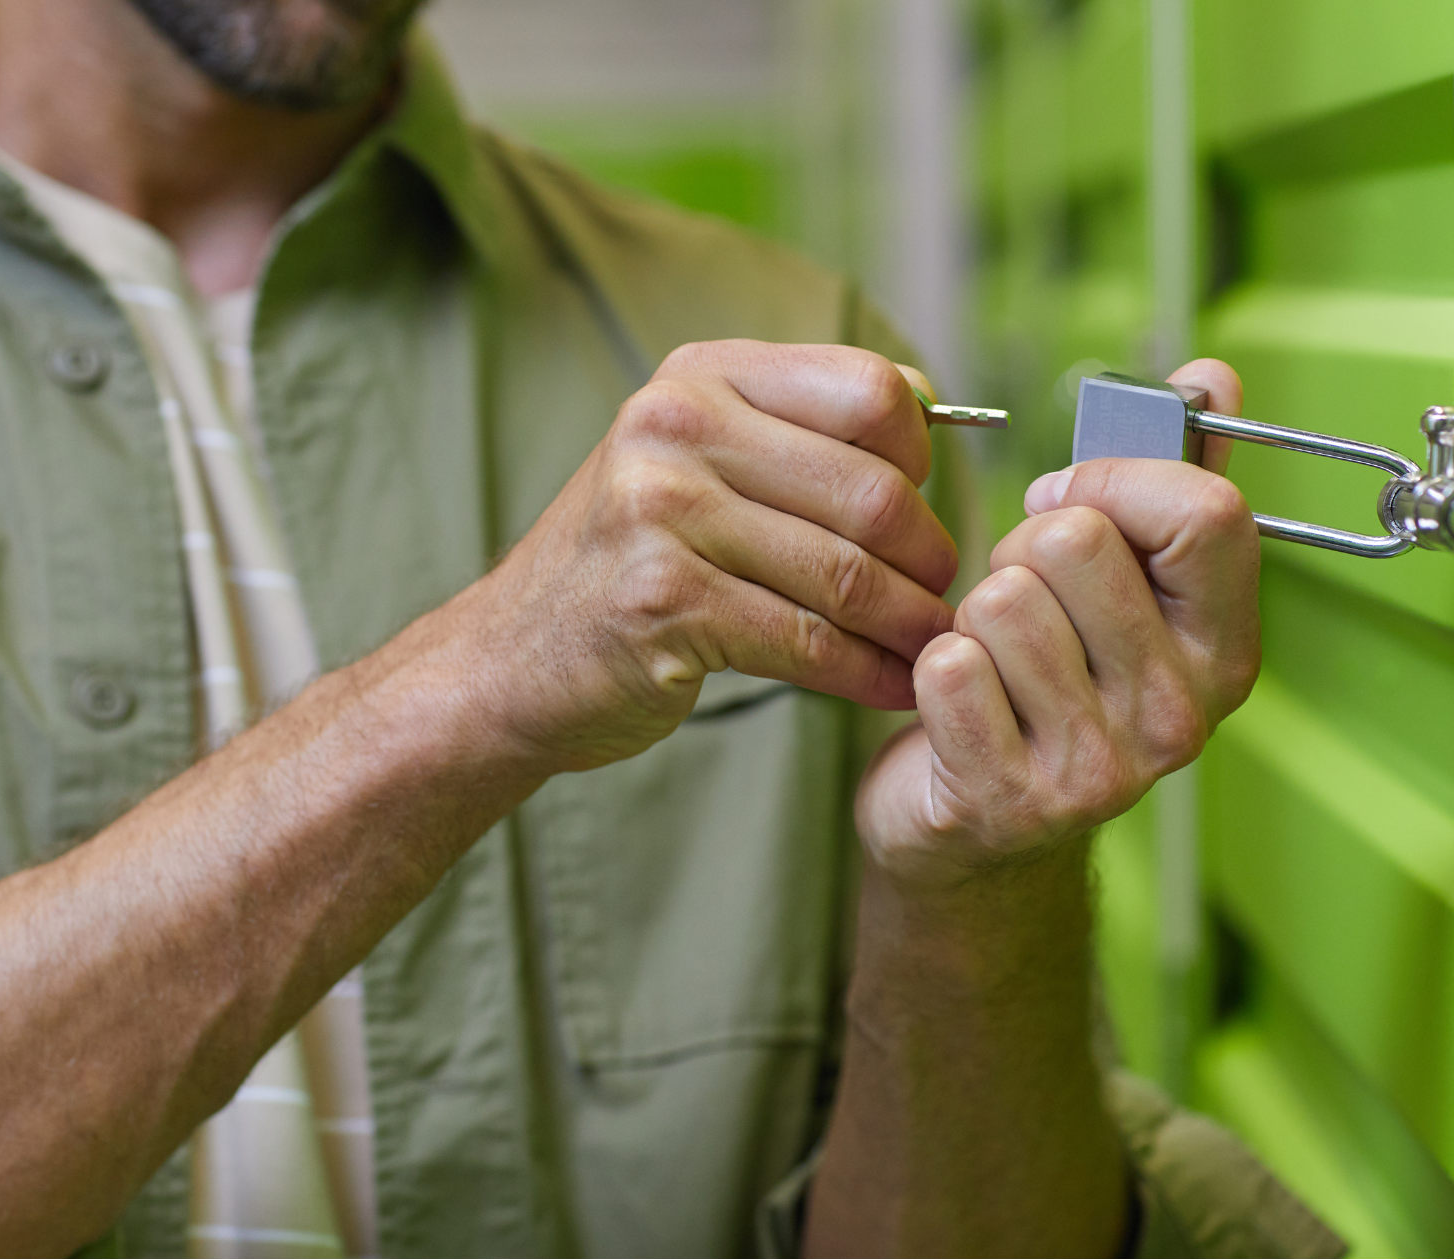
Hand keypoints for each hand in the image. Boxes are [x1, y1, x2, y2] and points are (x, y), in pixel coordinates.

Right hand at [449, 340, 959, 772]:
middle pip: (871, 491)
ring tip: (930, 649)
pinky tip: (887, 687)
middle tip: (942, 600)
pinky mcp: (663, 601)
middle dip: (927, 559)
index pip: (869, 389)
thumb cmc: (631, 561)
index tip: (920, 512)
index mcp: (701, 377)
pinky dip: (864, 673)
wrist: (512, 657)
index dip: (920, 460)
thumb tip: (931, 409)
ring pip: (847, 573)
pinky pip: (807, 641)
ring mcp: (661, 511)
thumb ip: (797, 429)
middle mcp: (676, 426)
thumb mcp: (695, 461)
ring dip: (909, 625)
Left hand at [854, 359, 1260, 892]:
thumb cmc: (1048, 686)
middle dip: (1021, 554)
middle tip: (1022, 609)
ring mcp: (1100, 767)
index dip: (1115, 481)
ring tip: (992, 662)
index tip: (1071, 504)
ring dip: (972, 619)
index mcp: (1226, 648)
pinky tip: (956, 709)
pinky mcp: (1008, 798)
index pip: (1206, 512)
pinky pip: (946, 666)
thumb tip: (1211, 376)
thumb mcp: (1127, 587)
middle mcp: (1181, 715)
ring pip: (1001, 600)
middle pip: (1077, 543)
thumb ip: (1168, 478)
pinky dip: (930, 671)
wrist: (977, 835)